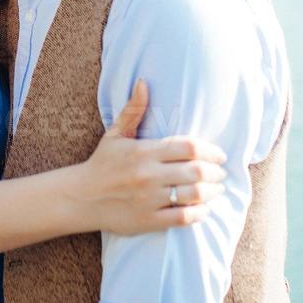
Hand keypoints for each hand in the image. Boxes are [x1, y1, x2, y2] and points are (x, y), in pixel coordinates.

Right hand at [70, 79, 226, 235]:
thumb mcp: (115, 134)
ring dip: (212, 192)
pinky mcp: (148, 221)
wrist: (81, 197)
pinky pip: (183, 218)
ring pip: (193, 195)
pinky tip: (204, 208)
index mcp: (143, 151)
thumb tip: (143, 82)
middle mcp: (148, 175)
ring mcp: (149, 199)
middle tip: (221, 173)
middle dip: (215, 172)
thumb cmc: (102, 163)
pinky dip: (199, 213)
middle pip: (196, 171)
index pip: (189, 147)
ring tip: (216, 189)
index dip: (210, 151)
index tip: (220, 155)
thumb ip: (133, 109)